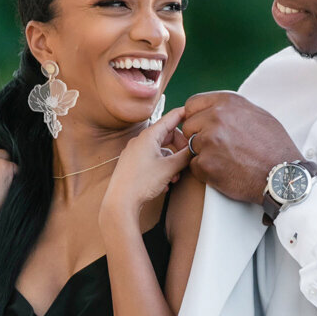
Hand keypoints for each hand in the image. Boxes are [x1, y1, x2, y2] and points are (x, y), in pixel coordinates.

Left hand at [99, 108, 191, 226]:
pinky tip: (166, 182)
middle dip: (180, 146)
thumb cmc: (141, 183)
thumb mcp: (169, 168)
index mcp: (148, 136)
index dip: (184, 114)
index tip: (194, 113)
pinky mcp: (132, 164)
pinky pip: (151, 159)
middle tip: (188, 156)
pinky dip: (162, 167)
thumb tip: (195, 149)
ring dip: (171, 160)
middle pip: (166, 135)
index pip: (170, 118)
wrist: (121, 202)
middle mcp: (140, 141)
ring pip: (160, 150)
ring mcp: (134, 152)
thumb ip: (184, 156)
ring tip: (176, 176)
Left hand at [178, 92, 300, 204]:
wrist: (281, 175)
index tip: (201, 126)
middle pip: (188, 126)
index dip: (195, 117)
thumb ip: (232, 109)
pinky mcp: (206, 164)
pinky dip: (205, 171)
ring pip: (190, 147)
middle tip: (217, 148)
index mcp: (227, 103)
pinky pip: (194, 166)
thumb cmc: (274, 147)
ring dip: (203, 154)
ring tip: (225, 160)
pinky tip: (224, 171)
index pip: (192, 104)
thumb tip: (215, 108)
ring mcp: (208, 141)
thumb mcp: (258, 115)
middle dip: (197, 137)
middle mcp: (216, 118)